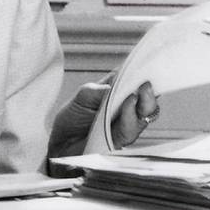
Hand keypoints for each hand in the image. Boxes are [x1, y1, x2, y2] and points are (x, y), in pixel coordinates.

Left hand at [46, 79, 160, 158]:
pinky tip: (127, 108)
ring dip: (142, 104)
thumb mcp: (80, 98)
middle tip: (146, 83)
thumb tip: (110, 86)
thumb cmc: (72, 120)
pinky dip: (130, 118)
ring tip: (135, 94)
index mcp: (116, 92)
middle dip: (148, 91)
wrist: (61, 145)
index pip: (134, 80)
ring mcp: (125, 125)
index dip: (143, 72)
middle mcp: (125, 108)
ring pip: (143, 115)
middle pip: (145, 98)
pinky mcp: (121, 141)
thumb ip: (95, 91)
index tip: (149, 64)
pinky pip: (130, 130)